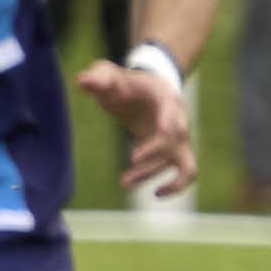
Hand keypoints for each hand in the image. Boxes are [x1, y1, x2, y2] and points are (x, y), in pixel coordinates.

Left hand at [80, 53, 196, 198]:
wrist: (144, 90)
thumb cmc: (126, 84)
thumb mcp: (110, 75)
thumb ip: (99, 78)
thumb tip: (83, 81)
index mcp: (166, 96)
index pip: (172, 112)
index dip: (165, 126)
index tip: (144, 145)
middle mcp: (179, 118)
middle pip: (177, 139)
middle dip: (154, 153)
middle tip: (130, 160)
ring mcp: (180, 137)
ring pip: (181, 161)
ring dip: (155, 173)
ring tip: (124, 183)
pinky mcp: (175, 151)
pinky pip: (187, 171)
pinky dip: (178, 185)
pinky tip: (156, 194)